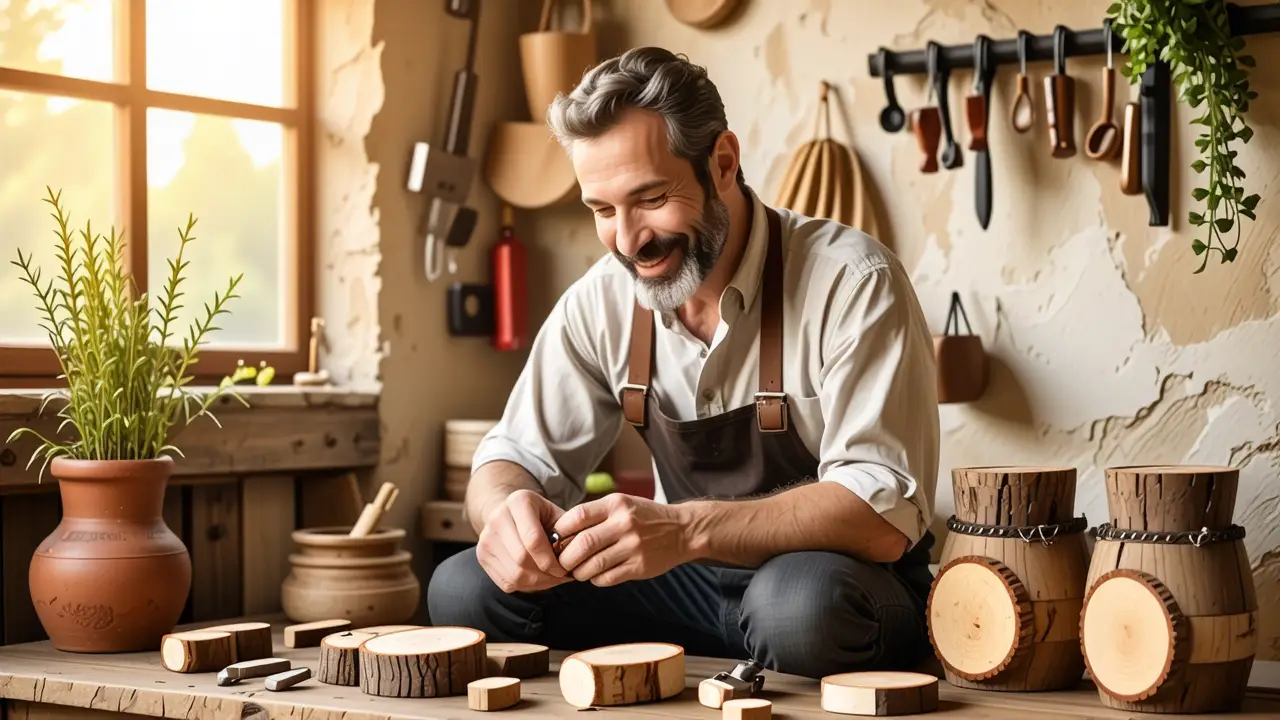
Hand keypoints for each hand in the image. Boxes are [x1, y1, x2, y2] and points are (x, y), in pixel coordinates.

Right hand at [476, 489, 570, 593]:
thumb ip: (568, 531)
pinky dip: (525, 587)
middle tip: (560, 577)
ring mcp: (485, 538)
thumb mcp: (556, 514)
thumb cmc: (541, 516)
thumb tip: (577, 555)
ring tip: (551, 580)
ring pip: (515, 574)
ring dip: (537, 583)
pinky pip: (506, 582)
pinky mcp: (481, 556)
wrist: (510, 513)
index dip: (551, 560)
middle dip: (546, 574)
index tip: (564, 569)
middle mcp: (497, 518)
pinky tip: (537, 580)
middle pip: (523, 559)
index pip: (534, 539)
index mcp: (518, 501)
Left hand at [552, 493, 688, 586]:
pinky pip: (608, 578)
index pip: (578, 516)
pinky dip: (596, 580)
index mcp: (616, 504)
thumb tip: (560, 533)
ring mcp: (633, 546)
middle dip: (565, 557)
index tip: (554, 540)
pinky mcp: (640, 566)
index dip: (560, 530)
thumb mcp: (622, 504)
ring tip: (577, 571)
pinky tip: (596, 576)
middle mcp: (624, 523)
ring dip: (579, 572)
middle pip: (583, 543)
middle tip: (561, 562)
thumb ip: (595, 515)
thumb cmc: (644, 517)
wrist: (682, 531)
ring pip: (593, 564)